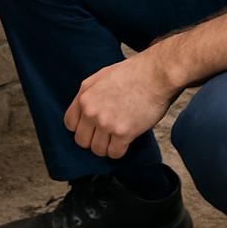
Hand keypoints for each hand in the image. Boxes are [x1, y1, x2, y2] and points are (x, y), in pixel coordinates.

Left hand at [63, 49, 177, 159]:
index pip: (70, 124)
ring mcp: (106, 123)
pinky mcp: (123, 133)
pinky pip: (114, 154)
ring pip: (97, 150)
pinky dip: (120, 150)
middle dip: (93, 140)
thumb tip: (83, 111)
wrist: (156, 75)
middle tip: (106, 134)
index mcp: (84, 95)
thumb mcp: (101, 76)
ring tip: (117, 136)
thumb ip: (89, 94)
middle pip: (81, 141)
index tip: (91, 128)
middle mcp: (91, 110)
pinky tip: (126, 139)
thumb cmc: (132, 73)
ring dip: (107, 147)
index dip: (81, 128)